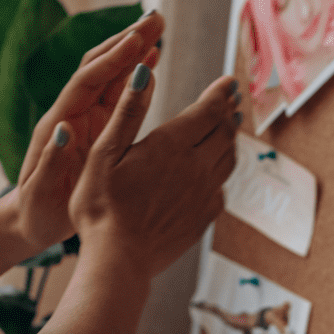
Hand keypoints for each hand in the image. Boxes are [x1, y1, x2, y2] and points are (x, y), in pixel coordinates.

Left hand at [8, 12, 164, 254]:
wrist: (31, 221)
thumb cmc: (35, 211)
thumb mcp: (40, 191)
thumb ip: (51, 160)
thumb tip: (63, 128)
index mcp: (58, 124)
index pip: (86, 81)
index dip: (112, 59)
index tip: (137, 39)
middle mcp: (72, 113)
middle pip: (100, 66)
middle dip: (126, 40)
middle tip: (156, 18)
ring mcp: (86, 118)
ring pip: (112, 75)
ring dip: (133, 50)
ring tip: (159, 28)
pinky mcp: (98, 127)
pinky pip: (119, 94)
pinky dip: (136, 74)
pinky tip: (153, 61)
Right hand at [67, 67, 240, 277]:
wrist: (118, 260)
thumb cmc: (102, 206)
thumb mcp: (104, 153)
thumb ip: (127, 111)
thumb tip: (143, 73)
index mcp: (171, 146)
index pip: (207, 111)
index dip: (220, 93)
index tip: (229, 82)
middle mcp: (195, 167)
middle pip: (223, 132)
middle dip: (228, 112)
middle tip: (232, 101)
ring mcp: (203, 195)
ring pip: (228, 159)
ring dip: (229, 139)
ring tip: (228, 128)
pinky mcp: (203, 218)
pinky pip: (221, 187)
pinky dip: (221, 171)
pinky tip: (213, 171)